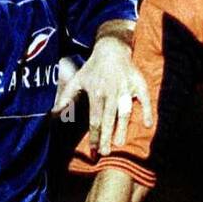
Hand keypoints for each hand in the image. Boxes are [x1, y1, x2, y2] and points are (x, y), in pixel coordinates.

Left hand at [52, 39, 152, 154]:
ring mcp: (125, 88)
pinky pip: (144, 98)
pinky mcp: (138, 83)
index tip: (94, 150)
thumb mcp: (77, 79)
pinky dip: (147, 111)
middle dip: (106, 137)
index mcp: (96, 92)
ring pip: (124, 111)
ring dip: (123, 128)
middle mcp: (111, 92)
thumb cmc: (93, 67)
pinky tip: (147, 125)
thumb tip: (55, 112)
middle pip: (108, 119)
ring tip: (120, 144)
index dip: (94, 135)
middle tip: (105, 153)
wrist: (111, 48)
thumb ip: (67, 96)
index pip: (95, 119)